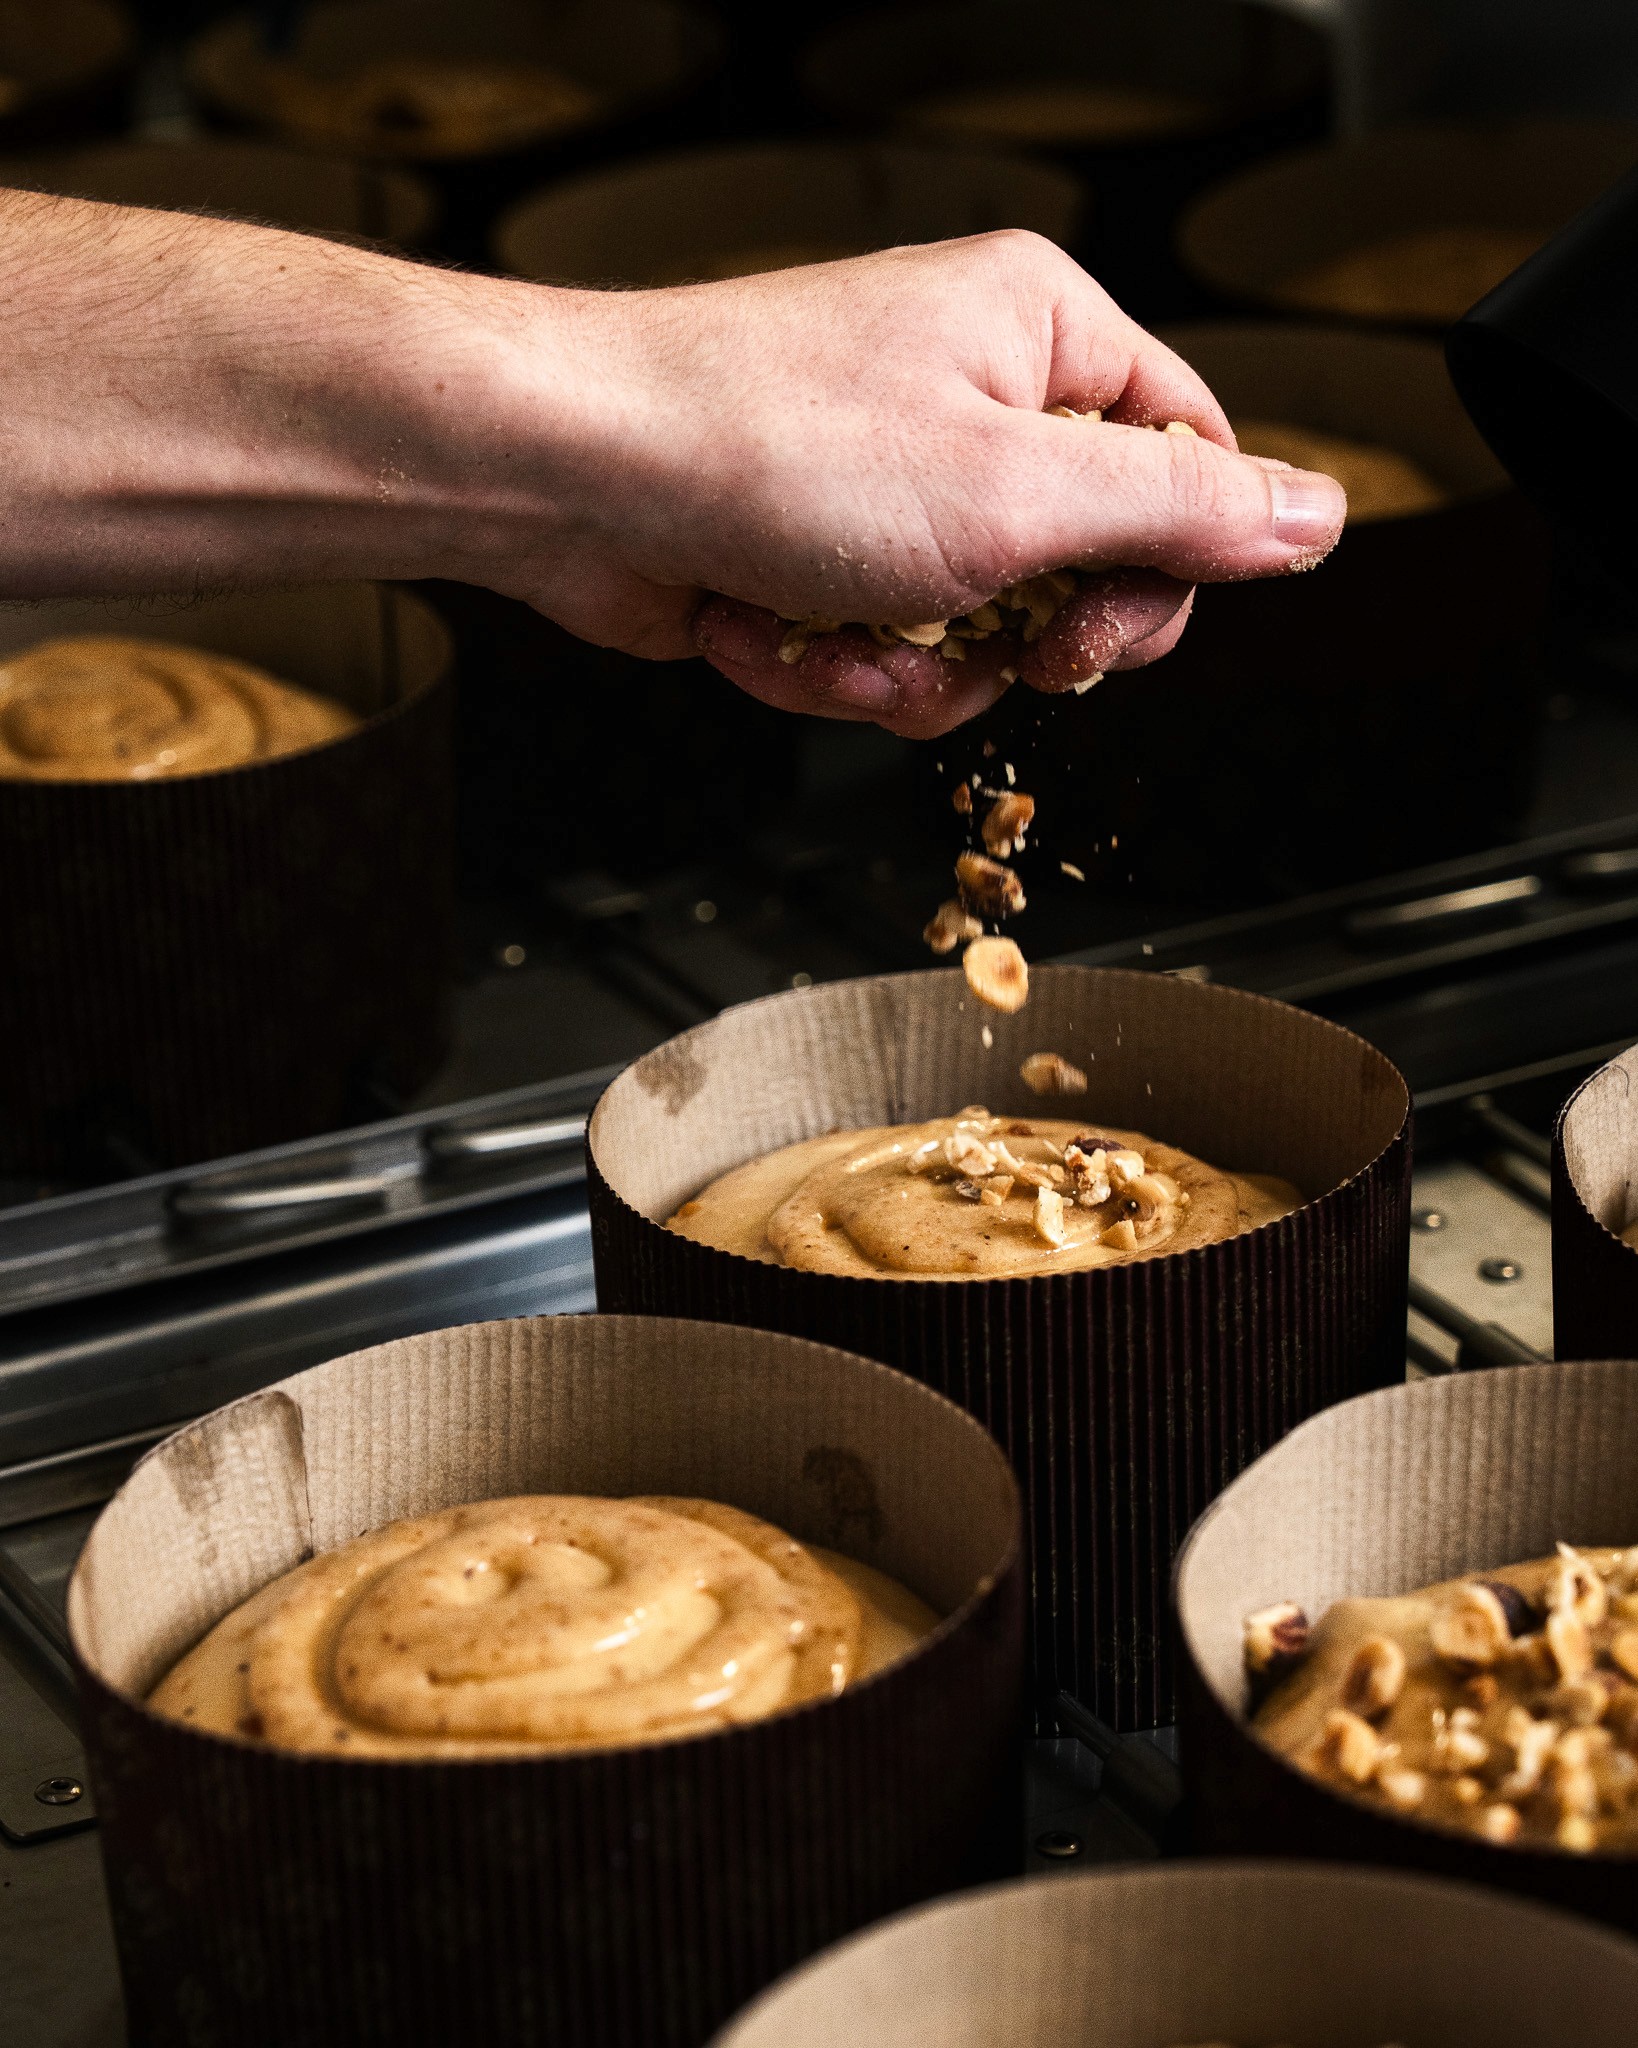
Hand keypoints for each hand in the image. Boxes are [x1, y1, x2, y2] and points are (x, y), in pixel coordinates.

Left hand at [492, 231, 1346, 737]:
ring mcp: (892, 481)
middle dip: (1011, 642)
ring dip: (900, 669)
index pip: (1185, 464)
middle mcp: (971, 398)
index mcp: (1042, 336)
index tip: (1098, 634)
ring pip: (975, 634)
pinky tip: (764, 632)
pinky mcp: (822, 554)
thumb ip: (1180, 512)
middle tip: (975, 643)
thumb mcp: (1017, 491)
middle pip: (1084, 568)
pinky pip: (881, 650)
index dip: (1161, 575)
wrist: (568, 477)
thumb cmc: (764, 444)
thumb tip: (1313, 515)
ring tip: (829, 634)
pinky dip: (824, 667)